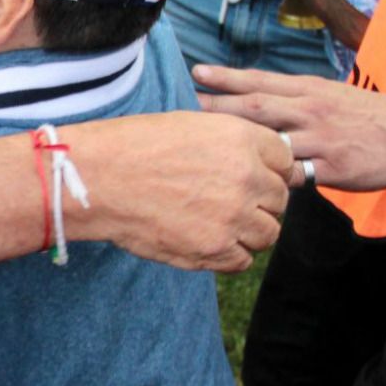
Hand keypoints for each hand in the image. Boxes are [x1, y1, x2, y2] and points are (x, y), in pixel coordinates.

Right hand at [74, 112, 293, 271]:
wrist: (100, 178)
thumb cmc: (136, 147)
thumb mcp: (191, 125)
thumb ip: (230, 143)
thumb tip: (253, 161)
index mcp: (241, 139)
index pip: (284, 160)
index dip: (270, 171)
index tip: (255, 178)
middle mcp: (245, 177)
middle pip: (279, 199)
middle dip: (261, 202)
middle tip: (232, 203)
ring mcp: (233, 216)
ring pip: (269, 233)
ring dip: (250, 231)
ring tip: (221, 225)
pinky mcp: (214, 249)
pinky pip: (243, 260)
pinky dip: (230, 254)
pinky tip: (208, 241)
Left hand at [195, 65, 385, 191]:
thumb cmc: (361, 112)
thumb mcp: (325, 93)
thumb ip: (290, 97)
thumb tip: (250, 99)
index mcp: (306, 89)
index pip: (259, 80)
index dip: (227, 77)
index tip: (197, 73)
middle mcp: (310, 109)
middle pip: (258, 106)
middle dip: (220, 106)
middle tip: (186, 107)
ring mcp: (321, 139)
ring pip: (273, 140)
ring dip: (241, 144)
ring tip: (208, 148)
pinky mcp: (333, 167)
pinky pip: (297, 174)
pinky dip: (274, 178)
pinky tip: (250, 183)